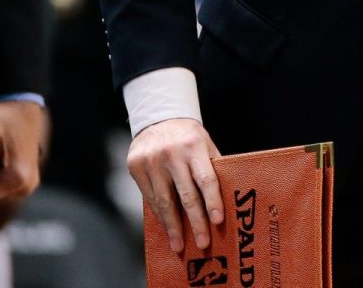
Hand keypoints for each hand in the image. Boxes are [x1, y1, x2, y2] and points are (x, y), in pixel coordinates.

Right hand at [127, 118, 224, 253]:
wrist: (158, 118)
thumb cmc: (188, 136)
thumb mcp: (205, 143)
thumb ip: (213, 166)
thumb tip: (226, 197)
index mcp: (194, 146)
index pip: (205, 179)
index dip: (212, 201)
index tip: (218, 221)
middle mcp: (172, 154)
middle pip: (186, 195)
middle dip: (195, 222)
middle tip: (202, 243)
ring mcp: (151, 161)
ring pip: (164, 201)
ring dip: (173, 227)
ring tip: (179, 245)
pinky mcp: (136, 167)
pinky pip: (150, 198)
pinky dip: (159, 216)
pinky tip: (167, 228)